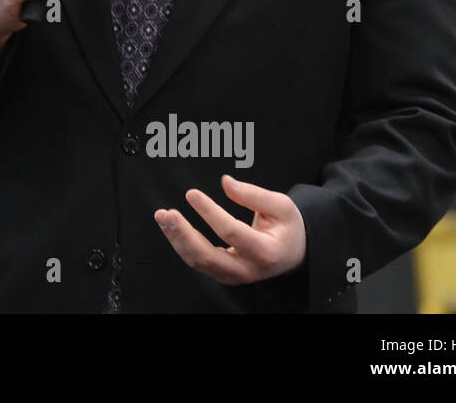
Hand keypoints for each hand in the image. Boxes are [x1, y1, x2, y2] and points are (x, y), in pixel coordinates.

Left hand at [155, 174, 305, 284]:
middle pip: (208, 257)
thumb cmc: (287, 227)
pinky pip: (198, 261)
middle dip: (183, 235)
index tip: (191, 193)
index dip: (209, 212)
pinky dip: (182, 244)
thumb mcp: (281, 206)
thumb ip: (254, 194)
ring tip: (162, 216)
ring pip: (198, 262)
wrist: (293, 254)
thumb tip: (225, 181)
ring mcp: (233, 275)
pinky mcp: (222, 274)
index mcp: (266, 252)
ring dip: (176, 239)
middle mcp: (247, 270)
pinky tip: (171, 226)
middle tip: (166, 214)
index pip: (231, 232)